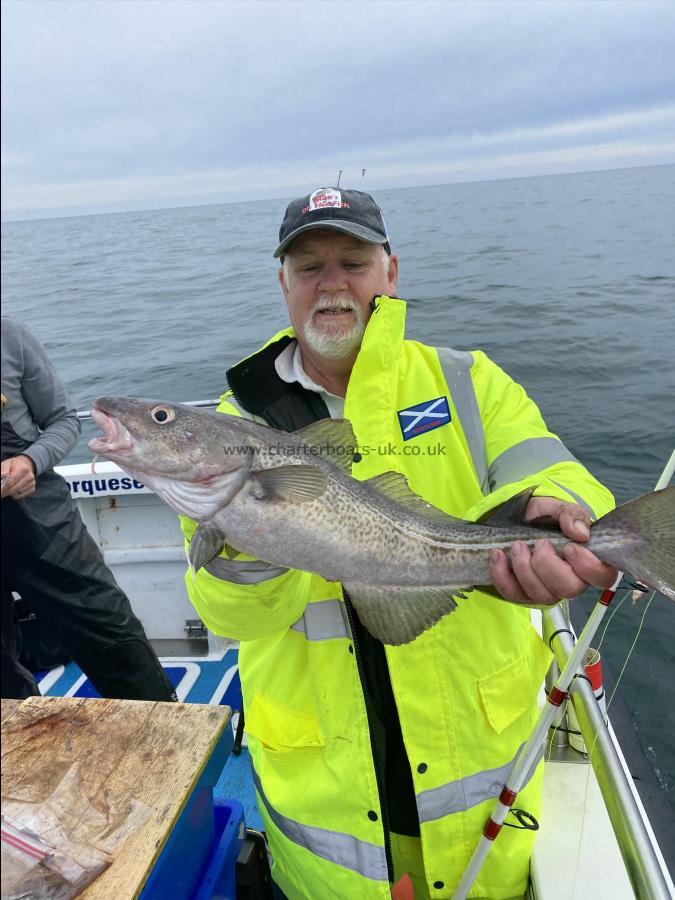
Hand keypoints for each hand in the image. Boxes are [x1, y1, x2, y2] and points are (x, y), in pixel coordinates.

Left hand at [1, 455, 36, 499]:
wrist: (26, 465)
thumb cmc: (14, 465)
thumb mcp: (7, 464)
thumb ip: (4, 470)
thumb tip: (2, 476)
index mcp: (23, 469)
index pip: (10, 481)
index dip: (3, 487)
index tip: (0, 489)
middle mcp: (30, 476)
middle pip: (13, 489)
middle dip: (5, 491)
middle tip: (1, 491)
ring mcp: (32, 483)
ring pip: (16, 493)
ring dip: (10, 492)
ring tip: (7, 488)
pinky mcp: (32, 489)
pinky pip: (20, 496)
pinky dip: (15, 494)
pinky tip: (13, 489)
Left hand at [489, 496, 616, 605]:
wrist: (517, 520)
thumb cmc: (544, 517)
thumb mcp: (558, 508)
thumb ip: (572, 515)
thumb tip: (580, 532)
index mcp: (588, 560)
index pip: (603, 576)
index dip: (587, 566)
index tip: (569, 547)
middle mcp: (571, 581)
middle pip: (569, 589)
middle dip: (548, 565)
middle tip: (539, 543)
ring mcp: (547, 591)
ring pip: (541, 595)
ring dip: (524, 568)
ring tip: (517, 545)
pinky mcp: (523, 594)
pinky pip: (513, 594)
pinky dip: (502, 574)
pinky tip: (498, 555)